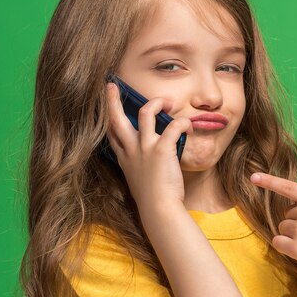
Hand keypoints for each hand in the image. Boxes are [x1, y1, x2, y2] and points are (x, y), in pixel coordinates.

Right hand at [105, 82, 193, 207]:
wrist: (159, 211)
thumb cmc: (153, 200)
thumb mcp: (138, 181)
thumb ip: (139, 167)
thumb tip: (148, 161)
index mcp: (125, 158)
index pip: (111, 133)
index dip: (108, 117)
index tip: (107, 105)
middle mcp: (132, 150)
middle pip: (116, 118)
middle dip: (113, 100)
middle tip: (111, 85)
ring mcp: (145, 148)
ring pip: (145, 112)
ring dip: (157, 102)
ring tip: (168, 101)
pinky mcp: (162, 149)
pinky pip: (173, 125)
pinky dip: (183, 122)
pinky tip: (189, 128)